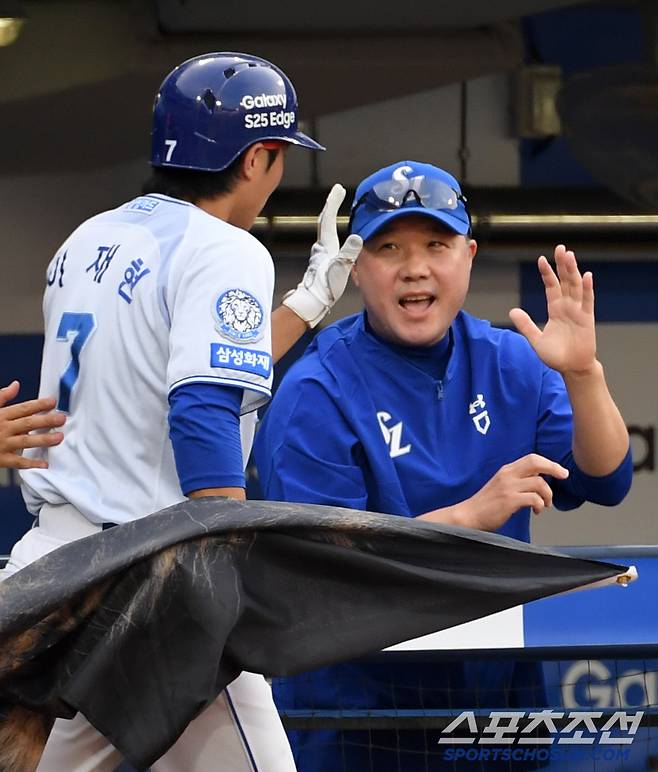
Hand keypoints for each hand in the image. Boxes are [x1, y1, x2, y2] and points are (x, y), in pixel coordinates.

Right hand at [0, 381, 65, 468]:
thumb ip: (2, 397)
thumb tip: (16, 385)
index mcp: (0, 415)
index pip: (23, 408)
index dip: (39, 404)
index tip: (53, 401)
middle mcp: (3, 429)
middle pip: (27, 423)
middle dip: (46, 420)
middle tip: (62, 418)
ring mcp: (2, 444)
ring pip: (25, 441)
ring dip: (43, 439)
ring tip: (59, 437)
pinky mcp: (1, 459)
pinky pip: (18, 462)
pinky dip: (31, 463)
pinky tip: (45, 464)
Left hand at [282, 184, 362, 327]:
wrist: (311, 303)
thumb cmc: (325, 287)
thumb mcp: (340, 269)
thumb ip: (348, 252)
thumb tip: (357, 237)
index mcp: (326, 245)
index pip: (328, 219)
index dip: (333, 203)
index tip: (338, 189)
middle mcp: (320, 248)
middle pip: (324, 222)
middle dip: (330, 206)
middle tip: (336, 193)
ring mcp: (319, 256)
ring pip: (323, 232)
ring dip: (329, 219)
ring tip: (334, 211)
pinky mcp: (321, 264)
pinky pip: (326, 243)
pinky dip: (330, 234)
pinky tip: (333, 241)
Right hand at [458, 454, 568, 530]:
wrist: (469, 515)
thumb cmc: (486, 504)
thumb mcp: (502, 485)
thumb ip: (518, 480)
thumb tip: (539, 480)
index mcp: (506, 470)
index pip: (532, 458)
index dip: (549, 463)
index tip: (560, 471)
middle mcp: (507, 475)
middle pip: (536, 463)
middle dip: (554, 468)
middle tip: (564, 476)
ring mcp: (508, 487)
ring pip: (540, 483)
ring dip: (548, 495)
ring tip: (545, 505)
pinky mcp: (509, 500)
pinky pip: (534, 499)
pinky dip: (540, 505)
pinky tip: (536, 511)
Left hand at [509, 245, 596, 374]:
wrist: (572, 368)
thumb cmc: (556, 355)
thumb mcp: (535, 339)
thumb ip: (525, 325)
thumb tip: (512, 311)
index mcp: (555, 309)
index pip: (551, 286)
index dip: (547, 273)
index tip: (542, 259)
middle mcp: (567, 307)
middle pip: (565, 281)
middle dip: (562, 265)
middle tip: (560, 248)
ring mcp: (578, 311)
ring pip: (576, 287)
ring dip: (573, 271)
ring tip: (570, 256)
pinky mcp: (587, 319)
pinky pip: (588, 301)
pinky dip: (587, 289)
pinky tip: (586, 276)